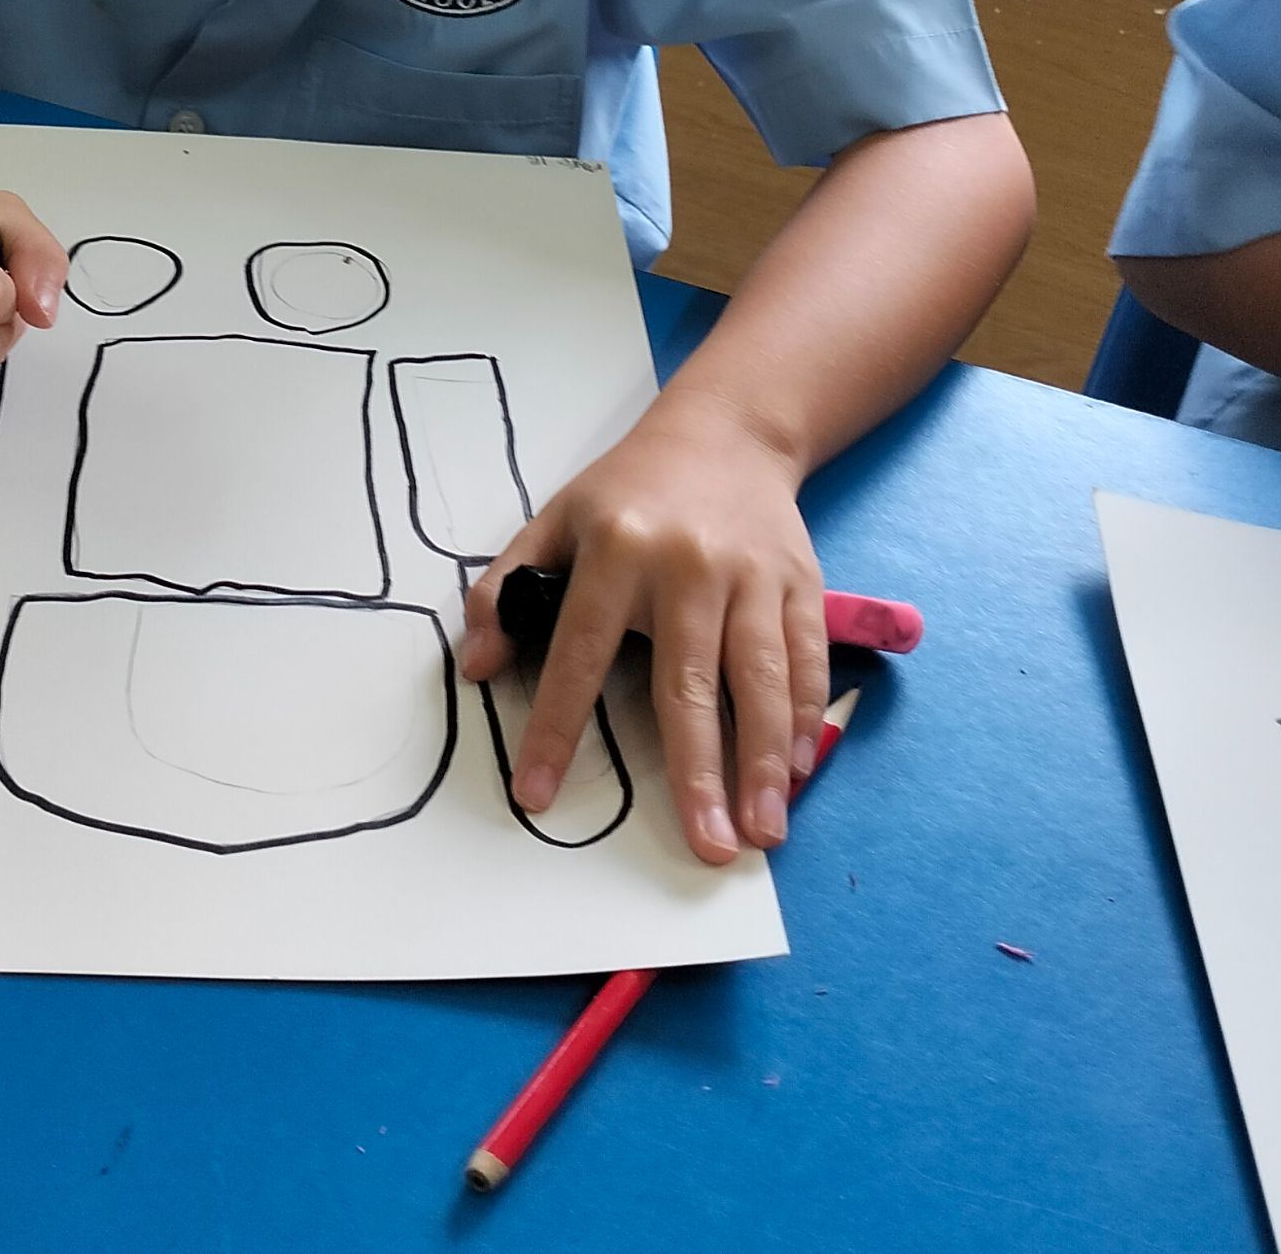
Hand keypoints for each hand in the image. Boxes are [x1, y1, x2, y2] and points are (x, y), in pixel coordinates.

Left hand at [460, 398, 826, 867]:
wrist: (725, 432)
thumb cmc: (629, 490)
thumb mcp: (555, 520)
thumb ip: (505, 587)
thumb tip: (474, 665)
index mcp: (614, 549)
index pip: (578, 651)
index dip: (554, 726)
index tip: (536, 794)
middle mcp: (686, 565)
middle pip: (689, 681)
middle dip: (698, 772)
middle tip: (708, 848)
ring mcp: (751, 574)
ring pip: (761, 679)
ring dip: (764, 762)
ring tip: (763, 831)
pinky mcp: (801, 581)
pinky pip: (806, 660)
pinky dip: (805, 718)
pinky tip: (796, 771)